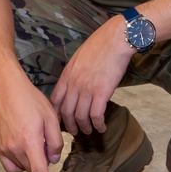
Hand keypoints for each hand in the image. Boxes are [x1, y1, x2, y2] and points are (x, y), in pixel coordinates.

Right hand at [0, 77, 63, 171]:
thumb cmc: (32, 101)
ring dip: (31, 159)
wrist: (7, 89)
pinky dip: (19, 161)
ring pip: (22, 166)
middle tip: (44, 139)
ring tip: (33, 137)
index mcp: (30, 142)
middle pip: (33, 167)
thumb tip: (52, 160)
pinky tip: (23, 147)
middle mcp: (15, 148)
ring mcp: (3, 149)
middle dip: (42, 159)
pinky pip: (10, 164)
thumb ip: (55, 141)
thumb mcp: (51, 118)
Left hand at [50, 15, 131, 133]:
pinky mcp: (102, 92)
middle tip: (74, 132)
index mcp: (67, 75)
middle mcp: (74, 84)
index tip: (60, 121)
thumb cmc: (100, 44)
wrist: (115, 39)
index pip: (55, 100)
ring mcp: (87, 89)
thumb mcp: (79, 57)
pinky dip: (98, 124)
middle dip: (69, 125)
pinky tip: (102, 127)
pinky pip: (96, 114)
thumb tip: (75, 82)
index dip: (56, 114)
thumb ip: (74, 72)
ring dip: (85, 127)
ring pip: (81, 116)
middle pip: (66, 112)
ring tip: (90, 131)